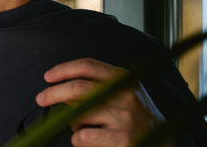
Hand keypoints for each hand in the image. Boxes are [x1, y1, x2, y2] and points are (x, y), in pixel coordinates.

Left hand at [36, 58, 171, 146]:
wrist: (165, 141)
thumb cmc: (138, 116)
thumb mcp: (127, 91)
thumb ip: (101, 85)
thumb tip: (63, 86)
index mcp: (124, 78)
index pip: (88, 66)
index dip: (63, 69)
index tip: (48, 76)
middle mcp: (125, 94)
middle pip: (78, 88)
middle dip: (53, 93)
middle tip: (41, 98)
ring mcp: (124, 117)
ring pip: (78, 116)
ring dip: (73, 123)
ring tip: (85, 127)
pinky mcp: (121, 139)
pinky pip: (82, 137)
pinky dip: (79, 140)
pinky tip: (91, 140)